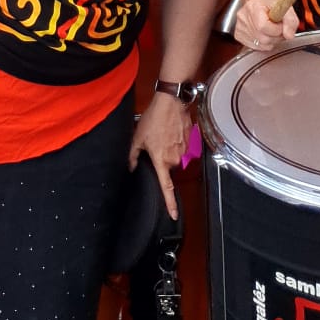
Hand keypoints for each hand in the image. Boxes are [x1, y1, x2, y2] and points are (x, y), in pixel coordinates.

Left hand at [128, 93, 188, 220]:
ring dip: (166, 148)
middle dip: (159, 158)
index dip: (170, 203)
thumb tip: (130, 168)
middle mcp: (175, 159)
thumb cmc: (153, 120)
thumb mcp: (137, 138)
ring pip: (173, 156)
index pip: (167, 187)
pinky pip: (179, 147)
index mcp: (161, 161)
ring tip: (159, 134)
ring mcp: (184, 151)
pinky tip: (167, 131)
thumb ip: (132, 156)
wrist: (171, 104)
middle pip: (166, 166)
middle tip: (152, 143)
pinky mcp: (189, 142)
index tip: (174, 215)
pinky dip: (173, 141)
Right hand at [233, 0, 296, 50]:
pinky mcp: (238, 35)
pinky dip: (264, 43)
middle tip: (278, 27)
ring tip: (271, 30)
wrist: (258, 0)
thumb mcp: (285, 7)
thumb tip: (289, 36)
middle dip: (276, 36)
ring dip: (271, 40)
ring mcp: (239, 27)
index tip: (281, 24)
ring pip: (261, 44)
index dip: (277, 29)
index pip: (264, 27)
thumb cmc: (270, 4)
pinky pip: (255, 46)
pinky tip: (264, 34)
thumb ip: (291, 21)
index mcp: (253, 6)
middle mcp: (243, 17)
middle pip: (263, 38)